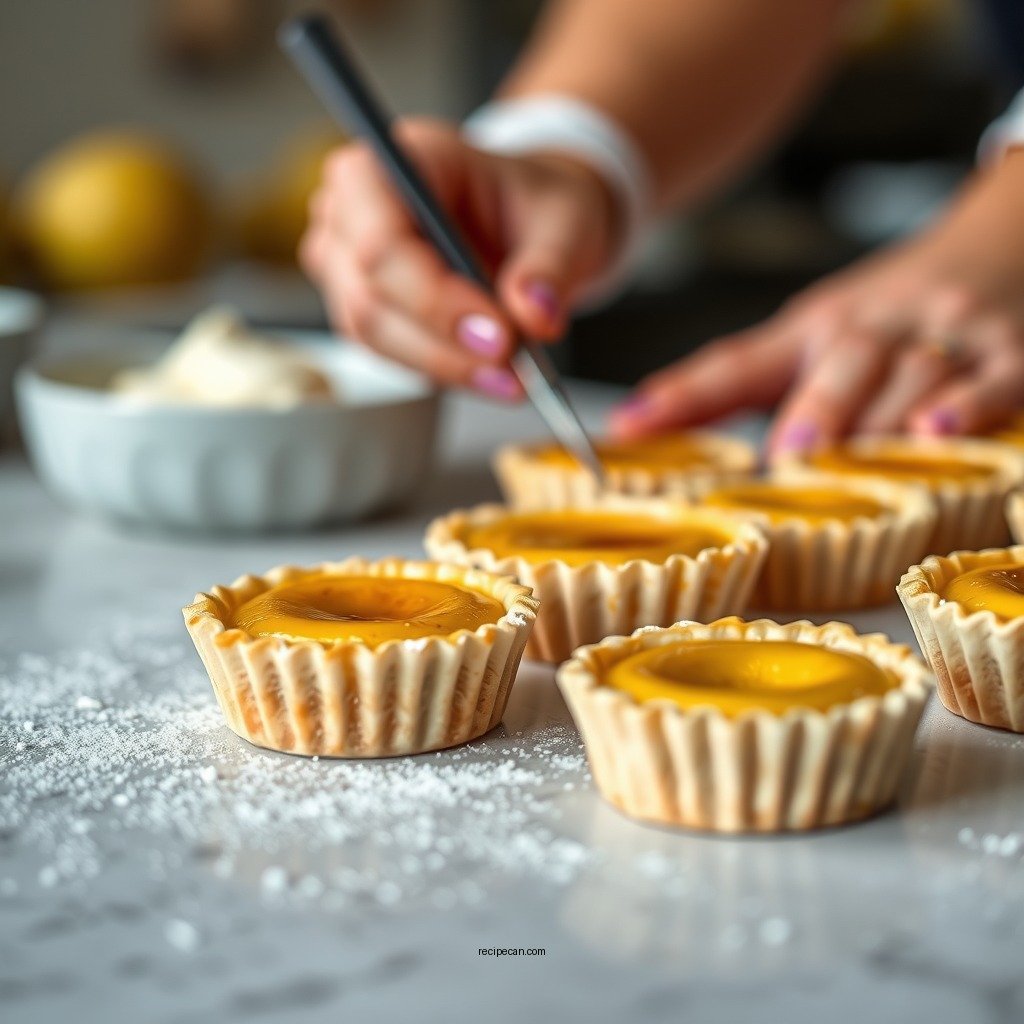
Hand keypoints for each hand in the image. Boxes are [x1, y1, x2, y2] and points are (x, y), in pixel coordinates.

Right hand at [301, 118, 618, 398]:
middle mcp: (352, 209)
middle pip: (369, 296)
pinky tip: (490, 375)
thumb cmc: (535, 204)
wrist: (530, 223)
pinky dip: (443, 370)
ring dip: (445, 366)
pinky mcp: (362, 309)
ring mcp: (347, 263)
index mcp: (396, 161)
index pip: (382, 241)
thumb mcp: (564, 220)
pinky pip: (390, 354)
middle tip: (512, 366)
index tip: (500, 335)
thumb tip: (534, 314)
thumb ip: (549, 266)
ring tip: (512, 378)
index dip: (434, 298)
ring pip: (374, 334)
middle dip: (443, 342)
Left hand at [609, 152, 1023, 458]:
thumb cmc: (894, 308)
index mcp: (816, 328)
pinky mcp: (1011, 354)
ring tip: (844, 465)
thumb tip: (652, 426)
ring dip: (876, 425)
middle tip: (785, 457)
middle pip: (842, 363)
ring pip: (911, 378)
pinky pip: (991, 382)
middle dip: (813, 412)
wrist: (1004, 241)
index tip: (628, 427)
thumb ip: (748, 383)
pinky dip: (965, 408)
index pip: (740, 364)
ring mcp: (946, 338)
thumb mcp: (817, 333)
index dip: (683, 396)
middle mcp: (875, 327)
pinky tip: (934, 433)